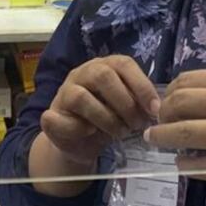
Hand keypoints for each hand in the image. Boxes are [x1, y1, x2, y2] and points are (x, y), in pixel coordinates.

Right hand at [40, 55, 160, 166]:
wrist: (77, 141)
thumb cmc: (106, 119)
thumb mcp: (126, 108)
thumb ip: (138, 103)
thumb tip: (156, 109)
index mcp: (105, 66)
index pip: (124, 64)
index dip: (141, 85)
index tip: (154, 109)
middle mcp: (83, 72)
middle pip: (103, 75)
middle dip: (125, 102)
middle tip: (137, 124)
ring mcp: (64, 91)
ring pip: (82, 97)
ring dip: (106, 118)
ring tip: (120, 133)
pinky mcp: (49, 114)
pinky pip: (60, 119)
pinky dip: (78, 129)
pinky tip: (90, 133)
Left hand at [144, 68, 205, 188]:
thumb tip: (178, 91)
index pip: (188, 82)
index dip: (168, 92)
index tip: (163, 102)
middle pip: (182, 104)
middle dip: (161, 113)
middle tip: (156, 122)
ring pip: (187, 134)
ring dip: (163, 137)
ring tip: (155, 139)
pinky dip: (187, 166)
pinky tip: (181, 164)